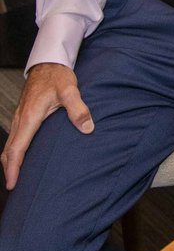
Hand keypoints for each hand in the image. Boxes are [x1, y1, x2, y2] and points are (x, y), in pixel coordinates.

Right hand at [1, 63, 93, 189]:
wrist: (48, 63)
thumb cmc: (58, 76)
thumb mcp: (71, 90)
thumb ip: (78, 109)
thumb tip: (87, 128)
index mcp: (30, 117)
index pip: (17, 148)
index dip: (13, 168)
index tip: (12, 184)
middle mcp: (20, 119)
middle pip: (9, 150)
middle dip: (9, 169)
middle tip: (14, 187)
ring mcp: (19, 117)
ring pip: (10, 144)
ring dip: (10, 161)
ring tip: (16, 177)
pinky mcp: (22, 116)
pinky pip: (14, 137)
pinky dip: (13, 151)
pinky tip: (21, 156)